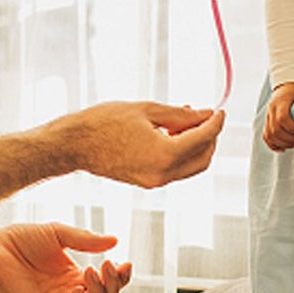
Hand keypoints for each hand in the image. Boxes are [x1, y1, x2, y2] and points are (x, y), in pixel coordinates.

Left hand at [0, 224, 131, 292]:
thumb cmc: (20, 240)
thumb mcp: (59, 234)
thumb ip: (86, 240)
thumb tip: (114, 241)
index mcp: (74, 277)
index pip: (106, 284)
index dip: (120, 277)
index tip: (125, 263)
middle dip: (112, 286)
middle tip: (108, 266)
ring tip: (92, 271)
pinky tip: (77, 291)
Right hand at [71, 102, 222, 186]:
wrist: (74, 144)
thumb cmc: (103, 123)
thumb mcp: (146, 110)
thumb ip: (181, 114)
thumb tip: (206, 114)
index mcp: (164, 154)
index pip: (203, 138)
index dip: (215, 123)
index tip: (219, 110)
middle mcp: (162, 174)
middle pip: (203, 158)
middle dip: (210, 138)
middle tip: (207, 117)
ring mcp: (154, 182)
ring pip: (191, 167)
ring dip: (197, 146)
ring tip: (188, 122)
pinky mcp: (147, 182)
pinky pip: (175, 169)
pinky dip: (181, 153)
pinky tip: (173, 133)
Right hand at [263, 81, 293, 151]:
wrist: (287, 84)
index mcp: (281, 101)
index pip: (282, 118)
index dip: (292, 128)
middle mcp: (272, 109)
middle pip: (276, 130)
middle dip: (290, 139)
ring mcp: (268, 116)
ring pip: (270, 135)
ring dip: (284, 143)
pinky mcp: (267, 122)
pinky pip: (266, 136)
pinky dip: (274, 145)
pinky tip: (283, 148)